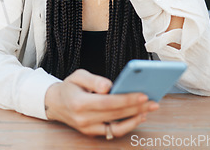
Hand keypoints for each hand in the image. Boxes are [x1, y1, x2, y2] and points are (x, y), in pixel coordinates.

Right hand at [44, 69, 158, 136]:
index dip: (126, 100)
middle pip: (115, 114)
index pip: (107, 102)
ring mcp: (87, 128)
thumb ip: (93, 79)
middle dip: (136, 108)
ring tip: (148, 109)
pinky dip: (127, 125)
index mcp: (78, 102)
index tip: (142, 95)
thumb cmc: (70, 87)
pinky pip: (113, 132)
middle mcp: (83, 118)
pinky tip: (137, 117)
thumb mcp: (77, 75)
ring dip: (135, 118)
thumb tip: (108, 86)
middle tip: (153, 101)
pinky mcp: (92, 132)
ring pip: (116, 126)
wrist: (56, 103)